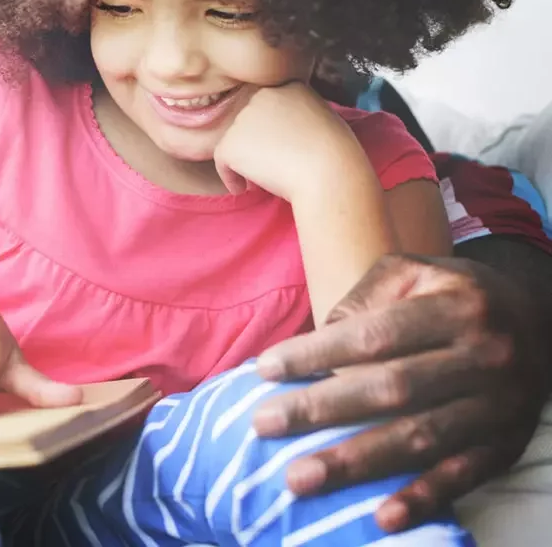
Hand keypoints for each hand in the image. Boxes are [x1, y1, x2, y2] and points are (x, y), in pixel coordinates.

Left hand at [213, 82, 363, 199]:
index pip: (271, 106)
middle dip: (256, 142)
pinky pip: (222, 161)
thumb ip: (301, 114)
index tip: (282, 148)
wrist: (329, 173)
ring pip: (236, 140)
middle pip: (251, 121)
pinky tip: (243, 188)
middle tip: (272, 163)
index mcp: (290, 86)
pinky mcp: (230, 141)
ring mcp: (244, 117)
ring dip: (245, 159)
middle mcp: (263, 95)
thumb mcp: (326, 119)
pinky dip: (230, 176)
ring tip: (265, 175)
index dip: (273, 129)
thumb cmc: (336, 154)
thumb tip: (284, 128)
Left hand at [252, 253, 551, 531]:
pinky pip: (462, 476)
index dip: (317, 354)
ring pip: (420, 439)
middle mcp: (483, 356)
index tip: (265, 370)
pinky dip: (423, 498)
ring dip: (356, 463)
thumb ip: (364, 298)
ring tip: (299, 478)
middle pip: (392, 389)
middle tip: (263, 425)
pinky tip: (382, 516)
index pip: (375, 335)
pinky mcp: (505, 446)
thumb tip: (317, 344)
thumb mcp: (414, 272)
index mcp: (457, 306)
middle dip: (322, 410)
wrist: (539, 321)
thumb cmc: (452, 294)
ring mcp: (498, 406)